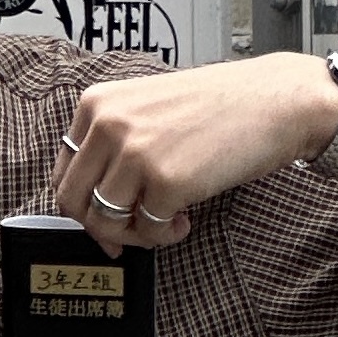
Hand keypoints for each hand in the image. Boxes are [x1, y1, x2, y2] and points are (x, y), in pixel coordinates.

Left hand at [48, 53, 337, 254]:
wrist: (274, 101)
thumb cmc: (219, 107)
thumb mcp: (147, 110)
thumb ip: (112, 147)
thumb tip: (93, 207)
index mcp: (97, 104)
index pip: (63, 171)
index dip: (80, 206)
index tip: (102, 221)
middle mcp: (108, 125)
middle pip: (73, 201)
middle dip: (100, 228)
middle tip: (128, 236)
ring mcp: (135, 153)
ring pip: (105, 221)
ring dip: (135, 235)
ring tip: (164, 223)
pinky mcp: (166, 181)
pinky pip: (147, 230)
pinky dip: (165, 236)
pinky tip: (185, 219)